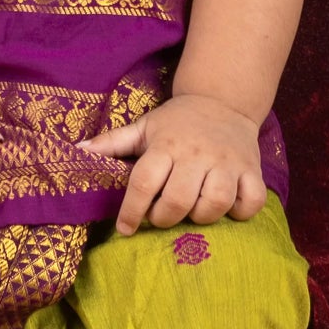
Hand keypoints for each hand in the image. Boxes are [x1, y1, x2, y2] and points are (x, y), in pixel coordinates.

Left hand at [80, 94, 265, 237]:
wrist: (224, 101)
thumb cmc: (177, 122)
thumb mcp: (144, 127)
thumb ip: (111, 142)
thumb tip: (76, 151)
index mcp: (166, 144)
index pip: (144, 182)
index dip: (132, 211)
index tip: (125, 228)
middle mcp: (196, 154)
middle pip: (178, 199)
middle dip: (164, 217)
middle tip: (161, 215)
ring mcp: (227, 163)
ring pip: (214, 203)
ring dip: (200, 216)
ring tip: (192, 211)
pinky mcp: (252, 170)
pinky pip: (250, 201)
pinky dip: (240, 211)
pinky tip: (226, 208)